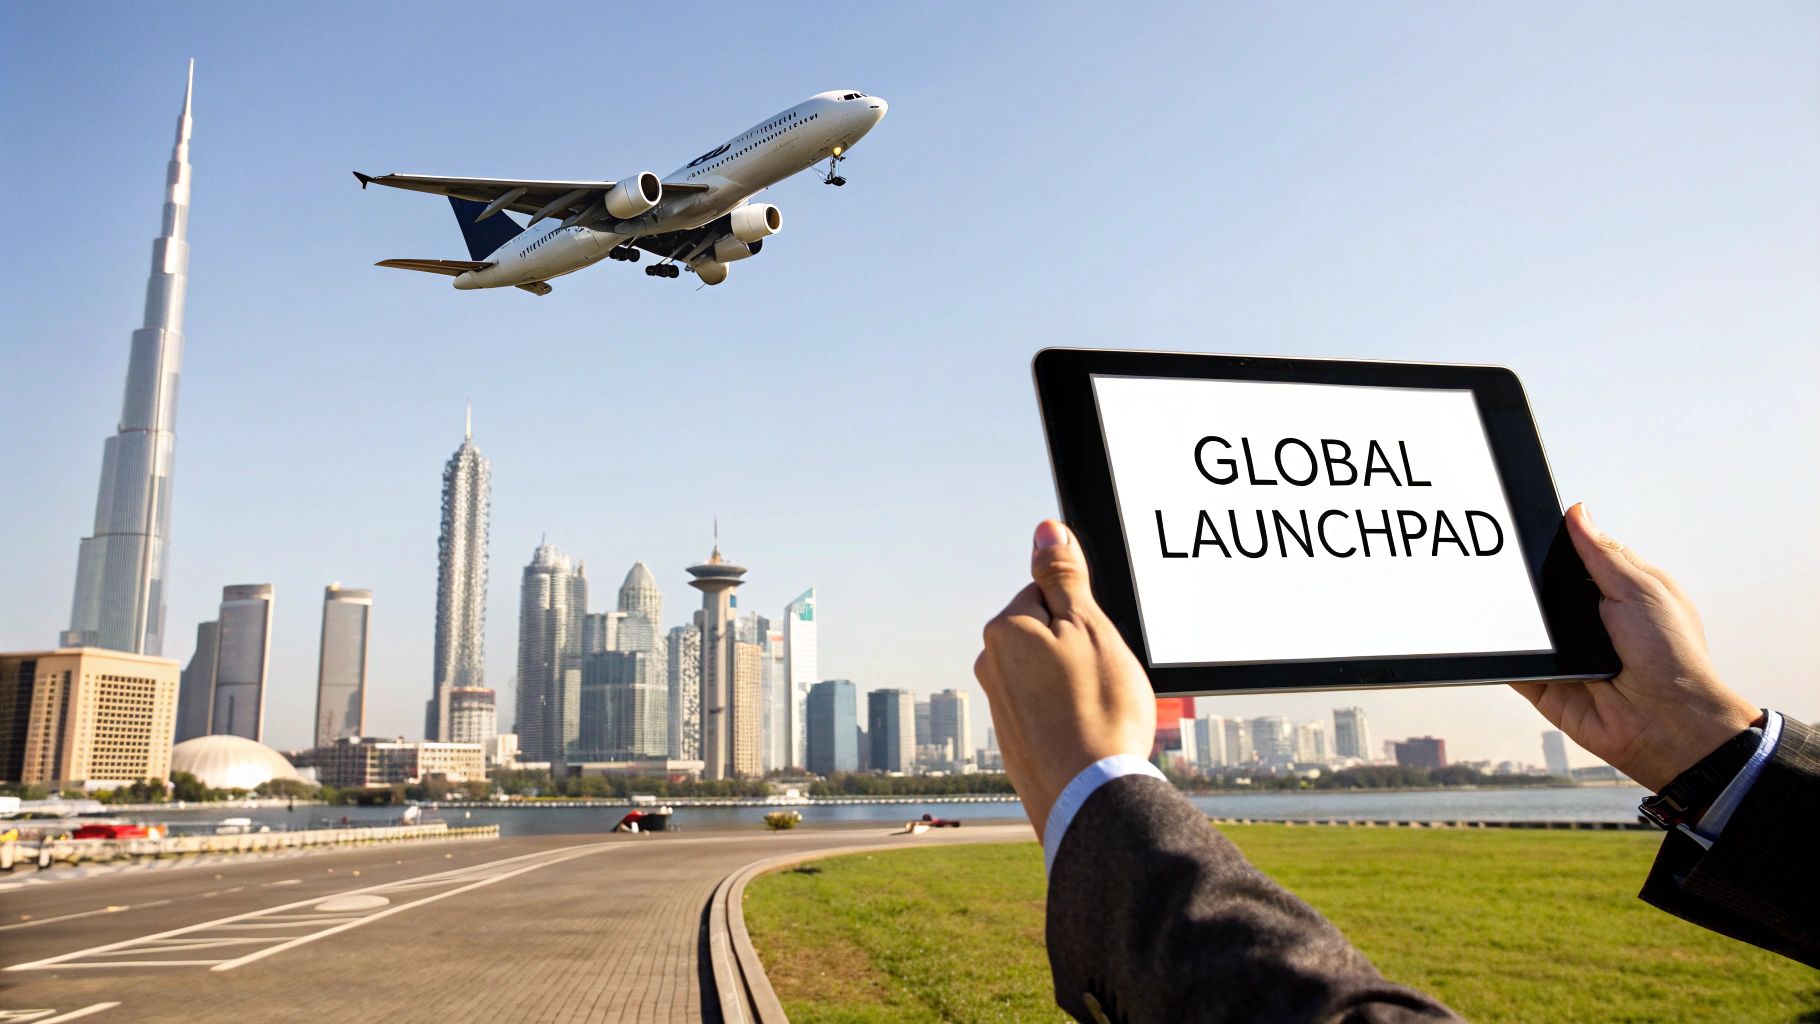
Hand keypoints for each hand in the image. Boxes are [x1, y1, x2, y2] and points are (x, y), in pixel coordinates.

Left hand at [974, 520, 1156, 839]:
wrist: (1090, 801)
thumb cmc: (1097, 711)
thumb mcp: (1090, 627)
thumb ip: (1064, 576)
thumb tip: (1044, 529)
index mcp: (1005, 630)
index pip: (1049, 595)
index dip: (1085, 616)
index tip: (1100, 646)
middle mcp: (991, 666)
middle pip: (1049, 635)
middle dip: (1080, 651)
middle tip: (1107, 681)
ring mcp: (1000, 708)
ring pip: (1052, 676)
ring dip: (1079, 687)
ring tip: (1103, 714)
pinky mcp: (1015, 744)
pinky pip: (1050, 713)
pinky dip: (1072, 719)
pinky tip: (1091, 738)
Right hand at [1511, 503, 1758, 791]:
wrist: (1668, 723)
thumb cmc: (1673, 658)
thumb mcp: (1642, 590)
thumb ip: (1603, 554)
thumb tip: (1578, 514)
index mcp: (1617, 593)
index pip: (1576, 558)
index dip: (1555, 544)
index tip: (1528, 527)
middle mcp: (1589, 622)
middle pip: (1543, 590)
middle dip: (1527, 582)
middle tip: (1509, 568)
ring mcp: (1565, 653)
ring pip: (1523, 626)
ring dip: (1515, 619)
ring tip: (1506, 606)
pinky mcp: (1544, 683)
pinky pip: (1511, 665)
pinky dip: (1500, 655)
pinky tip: (1491, 640)